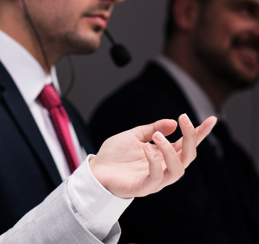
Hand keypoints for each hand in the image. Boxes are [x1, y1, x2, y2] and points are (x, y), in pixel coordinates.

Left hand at [89, 114, 216, 198]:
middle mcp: (164, 167)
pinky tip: (147, 148)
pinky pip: (156, 178)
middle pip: (188, 156)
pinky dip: (155, 162)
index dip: (200, 133)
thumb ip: (153, 128)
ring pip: (178, 169)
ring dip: (171, 150)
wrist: (95, 169)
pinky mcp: (144, 188)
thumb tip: (174, 122)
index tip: (211, 119)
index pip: (187, 144)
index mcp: (163, 155)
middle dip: (191, 138)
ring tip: (157, 136)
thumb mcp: (134, 135)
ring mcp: (156, 179)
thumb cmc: (115, 154)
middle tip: (184, 119)